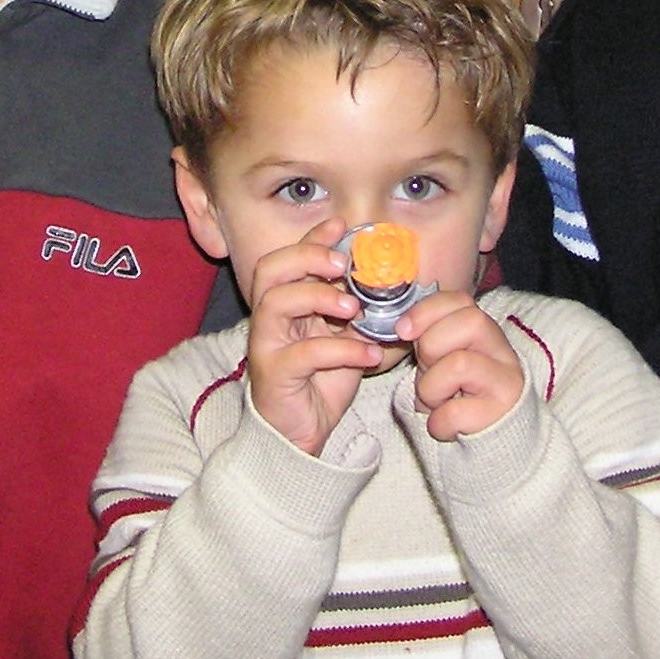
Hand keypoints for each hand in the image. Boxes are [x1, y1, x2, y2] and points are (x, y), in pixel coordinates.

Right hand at [244, 220, 385, 455]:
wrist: (301, 433)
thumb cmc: (321, 383)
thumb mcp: (346, 340)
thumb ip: (358, 314)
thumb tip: (392, 286)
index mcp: (287, 304)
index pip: (290, 258)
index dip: (313, 238)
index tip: (342, 225)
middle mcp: (270, 319)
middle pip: (271, 269)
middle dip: (307, 257)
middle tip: (343, 265)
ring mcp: (267, 345)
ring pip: (276, 302)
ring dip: (319, 297)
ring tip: (355, 310)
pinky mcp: (274, 374)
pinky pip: (304, 353)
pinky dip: (342, 350)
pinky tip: (369, 355)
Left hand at [393, 289, 524, 440]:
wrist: (488, 440)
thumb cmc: (456, 396)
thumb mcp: (441, 360)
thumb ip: (428, 337)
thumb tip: (401, 326)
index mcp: (484, 332)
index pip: (461, 300)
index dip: (427, 310)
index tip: (403, 331)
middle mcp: (502, 351)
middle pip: (470, 322)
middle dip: (432, 346)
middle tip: (427, 371)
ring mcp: (506, 381)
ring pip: (459, 364)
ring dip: (431, 388)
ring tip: (436, 402)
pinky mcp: (501, 413)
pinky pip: (454, 412)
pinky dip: (438, 422)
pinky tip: (444, 425)